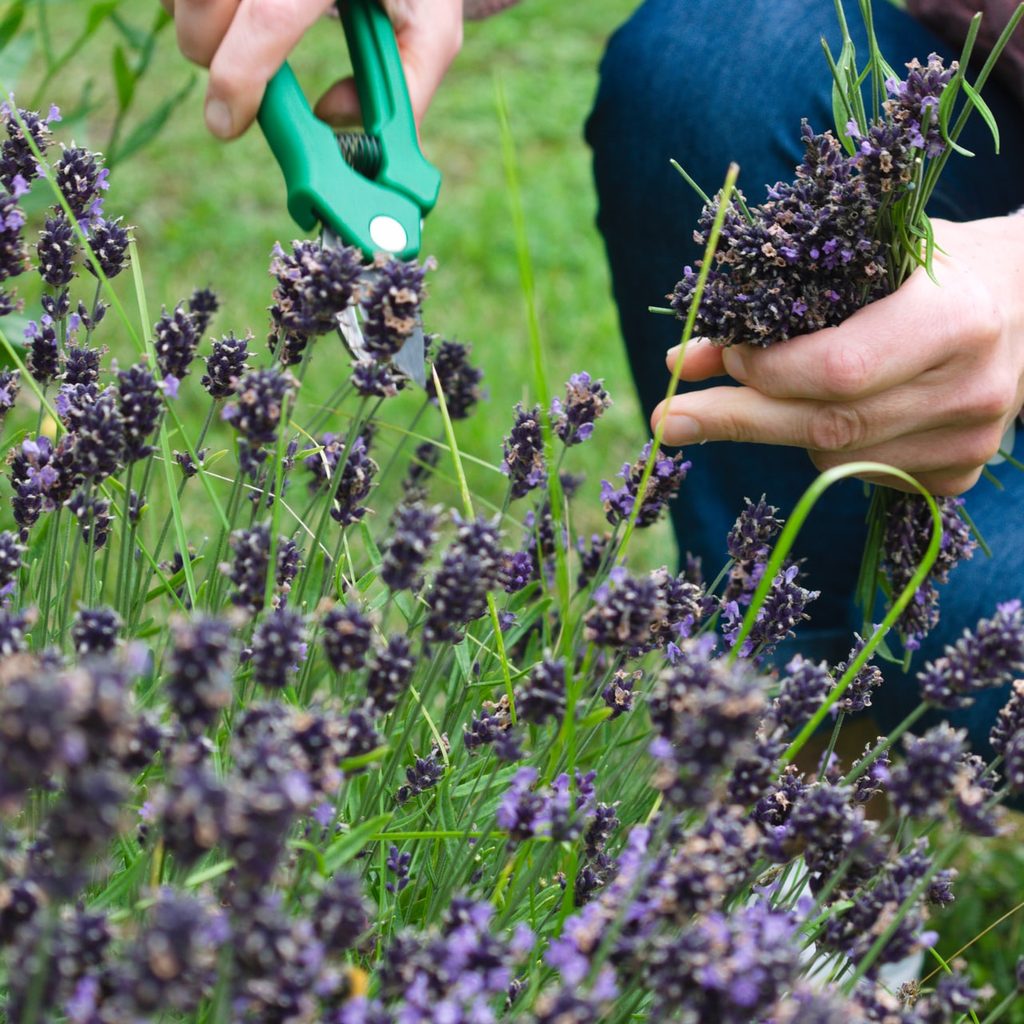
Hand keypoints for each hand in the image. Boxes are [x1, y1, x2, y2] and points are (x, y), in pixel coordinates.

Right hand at [162, 0, 462, 138]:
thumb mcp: (430, 24)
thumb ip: (404, 88)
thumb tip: (332, 120)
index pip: (269, 19)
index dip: (240, 80)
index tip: (227, 124)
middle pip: (203, 4)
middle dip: (210, 58)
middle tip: (240, 81)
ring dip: (196, 26)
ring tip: (239, 36)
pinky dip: (186, 3)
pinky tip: (227, 11)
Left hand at [651, 216, 1023, 494]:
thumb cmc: (931, 269)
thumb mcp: (862, 263)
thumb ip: (776, 309)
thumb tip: (682, 361)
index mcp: (956, 318)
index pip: (838, 370)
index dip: (767, 371)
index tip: (724, 357)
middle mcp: (973, 388)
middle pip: (826, 425)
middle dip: (736, 419)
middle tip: (668, 420)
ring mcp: (971, 441)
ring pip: (834, 458)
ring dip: (787, 426)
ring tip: (791, 387)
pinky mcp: (960, 474)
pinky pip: (860, 474)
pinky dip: (829, 446)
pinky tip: (847, 409)